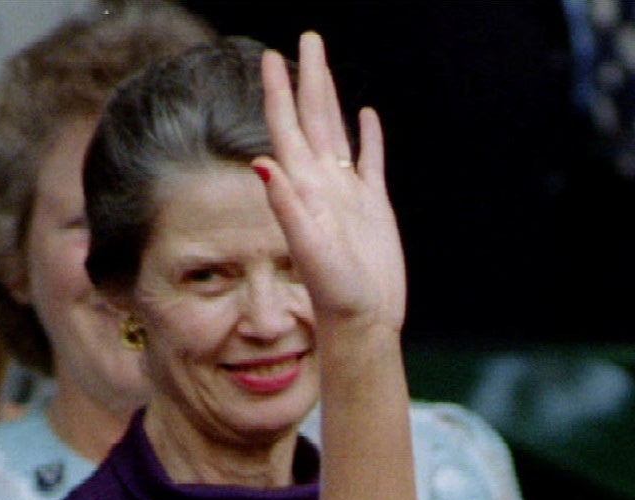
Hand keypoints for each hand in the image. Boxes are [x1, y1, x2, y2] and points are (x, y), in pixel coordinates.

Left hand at [253, 33, 404, 332]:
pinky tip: (367, 116)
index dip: (278, 92)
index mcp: (305, 189)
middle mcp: (322, 186)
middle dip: (308, 78)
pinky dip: (368, 137)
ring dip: (330, 98)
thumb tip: (262, 163)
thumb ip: (287, 207)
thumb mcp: (308, 250)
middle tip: (307, 38)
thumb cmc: (335, 295)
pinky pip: (369, 161)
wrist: (362, 324)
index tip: (272, 56)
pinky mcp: (372, 208)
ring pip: (337, 133)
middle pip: (312, 119)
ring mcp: (347, 195)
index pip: (286, 129)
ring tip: (324, 65)